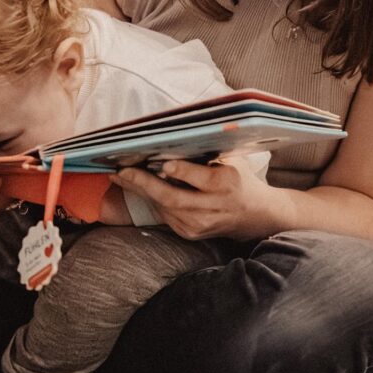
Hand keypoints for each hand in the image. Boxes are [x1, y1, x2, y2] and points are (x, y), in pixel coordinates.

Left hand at [110, 157, 283, 240]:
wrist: (253, 216)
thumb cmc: (239, 180)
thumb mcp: (231, 160)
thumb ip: (207, 153)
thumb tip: (175, 140)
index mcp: (225, 184)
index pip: (199, 178)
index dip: (179, 170)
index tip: (161, 161)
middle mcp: (211, 208)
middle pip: (172, 197)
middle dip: (143, 183)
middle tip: (121, 171)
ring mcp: (199, 224)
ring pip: (163, 207)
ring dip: (139, 191)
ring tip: (120, 177)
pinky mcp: (190, 233)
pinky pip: (164, 214)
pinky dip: (149, 199)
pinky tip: (135, 187)